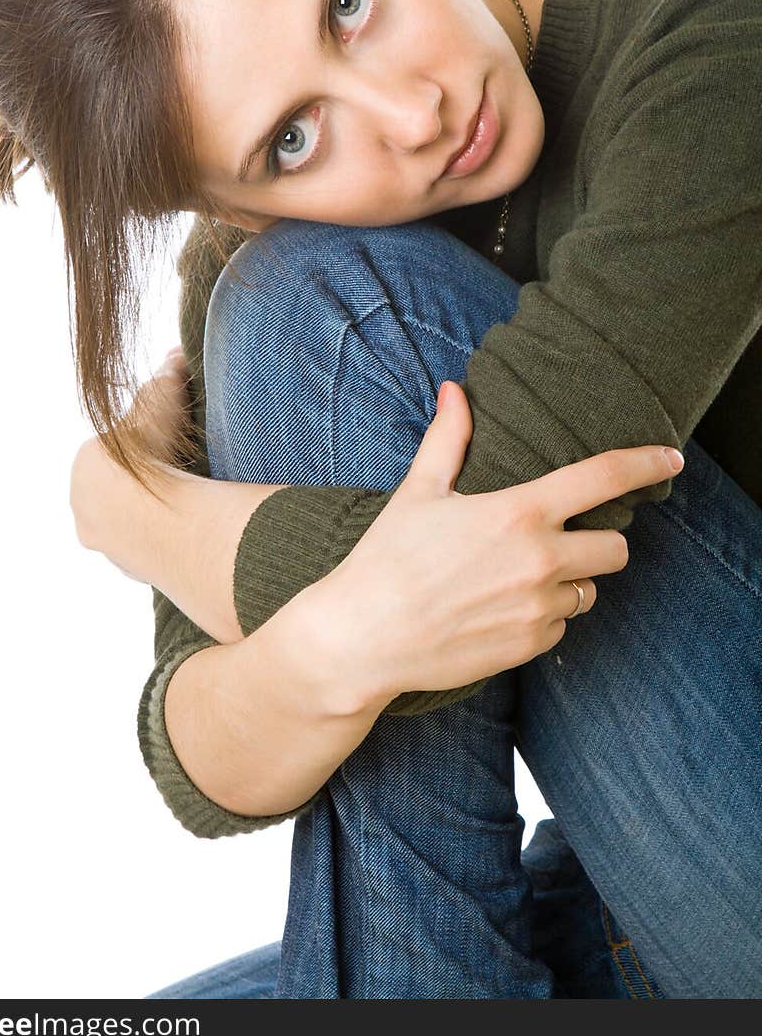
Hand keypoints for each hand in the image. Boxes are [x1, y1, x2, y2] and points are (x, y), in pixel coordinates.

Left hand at [69, 346, 188, 557]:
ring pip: (125, 525)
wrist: (155, 515)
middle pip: (114, 492)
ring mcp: (101, 541)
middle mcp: (82, 506)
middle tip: (175, 479)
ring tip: (181, 508)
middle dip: (139, 486)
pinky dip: (158, 542)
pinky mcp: (124, 566)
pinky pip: (142, 550)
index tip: (168, 448)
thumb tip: (175, 354)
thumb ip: (167, 375)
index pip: (112, 454)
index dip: (142, 448)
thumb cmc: (154, 452)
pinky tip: (181, 532)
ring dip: (147, 517)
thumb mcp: (161, 400)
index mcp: (84, 464)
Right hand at [318, 380, 683, 706]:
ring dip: (569, 582)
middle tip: (562, 539)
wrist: (365, 637)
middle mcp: (542, 560)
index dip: (646, 463)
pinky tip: (500, 608)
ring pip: (590, 590)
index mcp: (519, 512)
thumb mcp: (419, 491)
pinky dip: (543, 615)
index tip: (670, 458)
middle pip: (616, 547)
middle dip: (599, 541)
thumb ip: (448, 438)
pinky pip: (561, 624)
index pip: (603, 478)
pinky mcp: (531, 645)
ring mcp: (540, 607)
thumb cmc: (387, 558)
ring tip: (516, 578)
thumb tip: (455, 390)